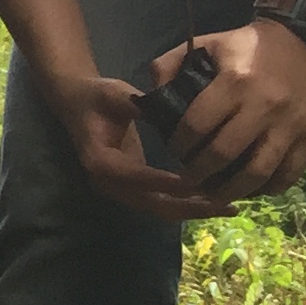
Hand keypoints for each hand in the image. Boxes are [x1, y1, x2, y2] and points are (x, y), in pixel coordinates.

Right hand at [37, 65, 221, 222]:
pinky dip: (186, 203)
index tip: (197, 180)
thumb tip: (165, 108)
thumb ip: (137, 103)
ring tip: (228, 206)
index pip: (135, 177)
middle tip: (226, 204)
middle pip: (151, 204)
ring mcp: (119, 189)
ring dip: (192, 209)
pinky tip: (212, 199)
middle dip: (189, 206)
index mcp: (100, 161)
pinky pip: (160, 203)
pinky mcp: (131, 188)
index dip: (165, 182)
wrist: (77, 103)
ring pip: (159, 209)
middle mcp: (108, 183)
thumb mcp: (114, 94)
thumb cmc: (96, 97)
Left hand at [148, 20, 305, 202]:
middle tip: (188, 180)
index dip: (178, 145)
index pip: (196, 126)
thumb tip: (150, 99)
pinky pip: (289, 173)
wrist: (305, 39)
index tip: (173, 151)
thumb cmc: (248, 44)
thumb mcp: (206, 43)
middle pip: (223, 154)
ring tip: (214, 195)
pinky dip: (269, 188)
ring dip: (232, 190)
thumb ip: (169, 65)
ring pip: (257, 172)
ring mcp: (290, 124)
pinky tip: (251, 190)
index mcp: (234, 82)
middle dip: (199, 174)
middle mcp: (263, 106)